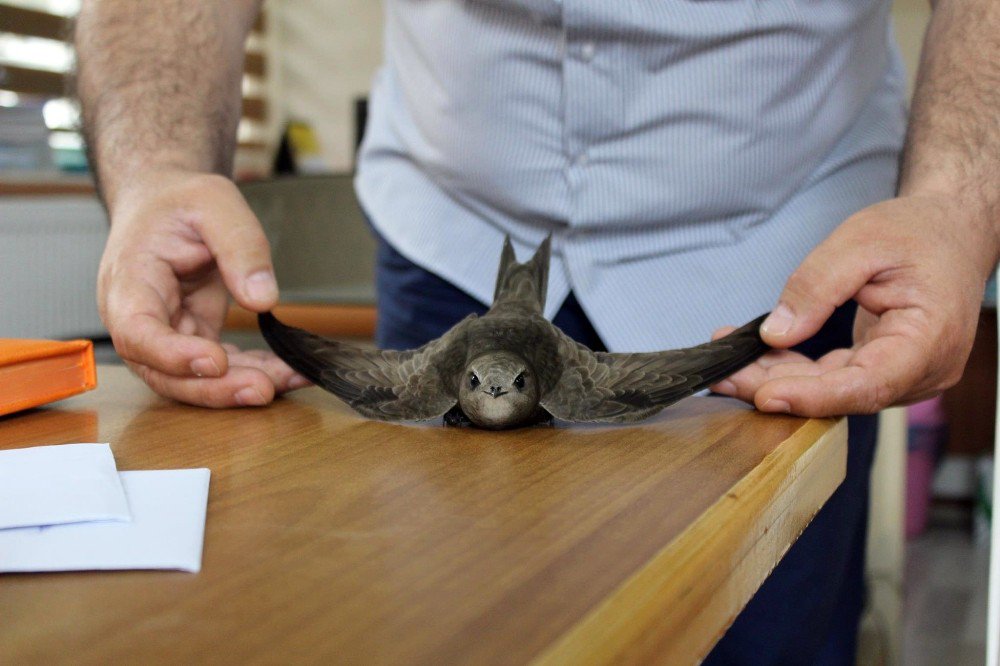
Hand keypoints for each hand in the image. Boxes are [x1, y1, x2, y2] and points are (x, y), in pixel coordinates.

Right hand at [98, 171, 308, 406]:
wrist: (166, 204)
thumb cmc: (178, 202)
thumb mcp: (214, 202)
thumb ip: (240, 246)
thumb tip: (263, 298)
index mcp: (129, 281)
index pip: (137, 332)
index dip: (172, 355)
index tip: (214, 362)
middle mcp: (139, 318)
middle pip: (164, 371)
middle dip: (214, 388)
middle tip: (263, 388)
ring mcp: (165, 334)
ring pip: (194, 380)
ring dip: (239, 387)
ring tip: (287, 381)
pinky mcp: (192, 339)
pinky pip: (220, 369)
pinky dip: (253, 372)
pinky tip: (287, 373)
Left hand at [711, 194, 994, 416]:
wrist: (950, 230)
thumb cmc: (918, 231)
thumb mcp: (861, 241)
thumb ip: (817, 286)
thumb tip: (775, 333)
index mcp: (930, 338)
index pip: (869, 384)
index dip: (814, 396)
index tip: (766, 395)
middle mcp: (921, 369)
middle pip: (842, 393)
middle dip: (778, 387)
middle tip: (723, 378)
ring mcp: (903, 375)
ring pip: (832, 389)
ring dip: (778, 380)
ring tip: (726, 366)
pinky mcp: (882, 368)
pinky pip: (833, 376)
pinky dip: (793, 369)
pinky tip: (753, 356)